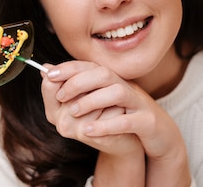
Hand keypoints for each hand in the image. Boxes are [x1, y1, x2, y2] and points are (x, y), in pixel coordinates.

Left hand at [41, 60, 190, 186]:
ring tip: (74, 111)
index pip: (89, 65)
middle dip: (78, 82)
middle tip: (61, 95)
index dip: (68, 68)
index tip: (50, 73)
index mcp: (111, 80)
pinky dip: (106, 125)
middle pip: (103, 73)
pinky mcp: (147, 122)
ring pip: (117, 92)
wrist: (156, 136)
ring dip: (93, 100)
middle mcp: (124, 85)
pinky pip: (127, 121)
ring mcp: (137, 103)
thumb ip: (72, 89)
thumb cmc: (121, 116)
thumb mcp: (95, 103)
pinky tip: (88, 131)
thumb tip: (46, 71)